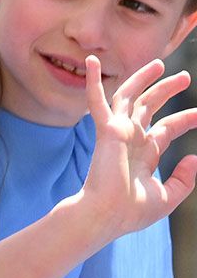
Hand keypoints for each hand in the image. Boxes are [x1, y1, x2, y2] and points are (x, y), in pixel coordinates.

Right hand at [75, 56, 196, 239]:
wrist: (107, 215)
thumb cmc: (131, 212)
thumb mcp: (168, 197)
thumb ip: (184, 179)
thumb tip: (194, 158)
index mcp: (143, 155)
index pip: (166, 129)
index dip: (185, 120)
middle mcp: (130, 139)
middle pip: (149, 107)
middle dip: (166, 91)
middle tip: (184, 78)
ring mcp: (117, 132)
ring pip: (129, 97)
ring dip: (143, 79)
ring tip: (160, 65)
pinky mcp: (106, 129)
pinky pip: (98, 101)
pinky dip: (93, 81)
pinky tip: (91, 62)